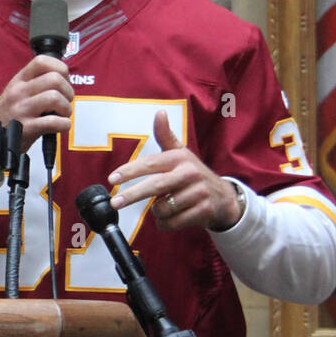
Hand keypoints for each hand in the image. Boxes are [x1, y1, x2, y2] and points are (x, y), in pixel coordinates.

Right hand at [0, 54, 72, 167]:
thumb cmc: (6, 119)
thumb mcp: (15, 94)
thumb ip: (34, 85)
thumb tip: (62, 80)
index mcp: (18, 81)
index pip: (42, 61)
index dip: (60, 69)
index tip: (63, 80)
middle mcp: (18, 92)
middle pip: (54, 79)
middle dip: (68, 91)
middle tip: (65, 101)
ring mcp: (21, 110)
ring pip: (55, 98)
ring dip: (66, 109)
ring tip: (62, 115)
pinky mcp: (26, 128)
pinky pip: (54, 122)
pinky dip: (64, 125)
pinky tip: (60, 126)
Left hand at [107, 110, 242, 231]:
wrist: (223, 197)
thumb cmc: (192, 174)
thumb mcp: (180, 153)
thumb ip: (165, 135)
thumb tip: (160, 112)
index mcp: (180, 157)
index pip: (150, 164)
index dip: (129, 171)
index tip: (112, 179)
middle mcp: (189, 173)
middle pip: (155, 186)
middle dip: (132, 195)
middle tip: (115, 202)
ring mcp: (198, 193)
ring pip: (162, 208)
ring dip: (156, 212)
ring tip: (165, 206)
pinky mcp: (203, 211)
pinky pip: (173, 223)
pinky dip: (165, 224)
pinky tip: (170, 218)